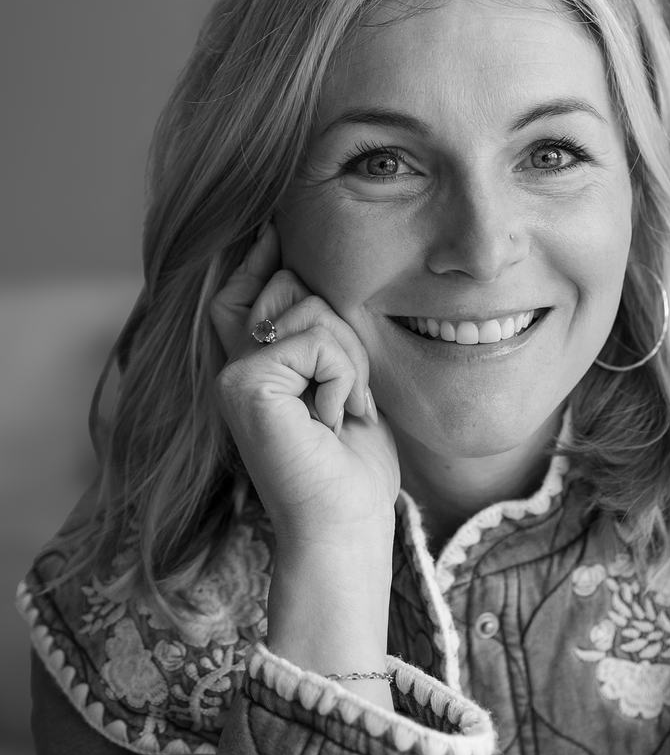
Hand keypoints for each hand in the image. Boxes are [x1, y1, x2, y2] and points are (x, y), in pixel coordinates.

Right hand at [212, 223, 399, 550]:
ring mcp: (233, 373)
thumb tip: (309, 280)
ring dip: (349, 363)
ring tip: (341, 414)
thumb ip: (321, 340)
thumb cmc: (351, 471)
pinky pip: (315, 341)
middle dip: (342, 334)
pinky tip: (333, 422)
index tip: (271, 226)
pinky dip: (343, 379)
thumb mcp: (343, 389)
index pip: (247, 287)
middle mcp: (233, 364)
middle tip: (348, 397)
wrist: (343, 528)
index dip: (259, 253)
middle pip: (292, 288)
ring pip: (309, 310)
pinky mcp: (244, 383)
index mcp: (251, 366)